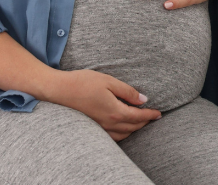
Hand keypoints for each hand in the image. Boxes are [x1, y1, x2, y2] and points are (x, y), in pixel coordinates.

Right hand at [44, 69, 160, 140]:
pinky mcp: (92, 127)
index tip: (159, 113)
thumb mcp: (109, 81)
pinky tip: (123, 127)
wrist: (59, 90)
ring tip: (141, 121)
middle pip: (133, 127)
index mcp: (115, 111)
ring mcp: (99, 127)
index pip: (138, 117)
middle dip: (144, 122)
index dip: (150, 115)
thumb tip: (143, 99)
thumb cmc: (83, 83)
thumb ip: (128, 92)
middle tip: (153, 117)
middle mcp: (108, 123)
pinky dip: (122, 133)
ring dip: (134, 129)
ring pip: (123, 134)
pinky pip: (112, 136)